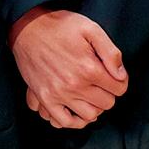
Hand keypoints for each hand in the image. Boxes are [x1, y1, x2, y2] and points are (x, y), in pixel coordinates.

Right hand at [8, 7, 127, 129]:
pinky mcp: (45, 97)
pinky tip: (76, 110)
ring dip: (94, 107)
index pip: (119, 88)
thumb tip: (120, 75)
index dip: (119, 80)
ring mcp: (58, 94)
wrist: (28, 26)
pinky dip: (74, 121)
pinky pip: (64, 122)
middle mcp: (75, 85)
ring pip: (90, 115)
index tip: (112, 74)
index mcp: (89, 68)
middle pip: (107, 103)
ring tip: (89, 95)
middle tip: (100, 82)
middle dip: (107, 93)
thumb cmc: (59, 26)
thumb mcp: (91, 29)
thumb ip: (111, 52)